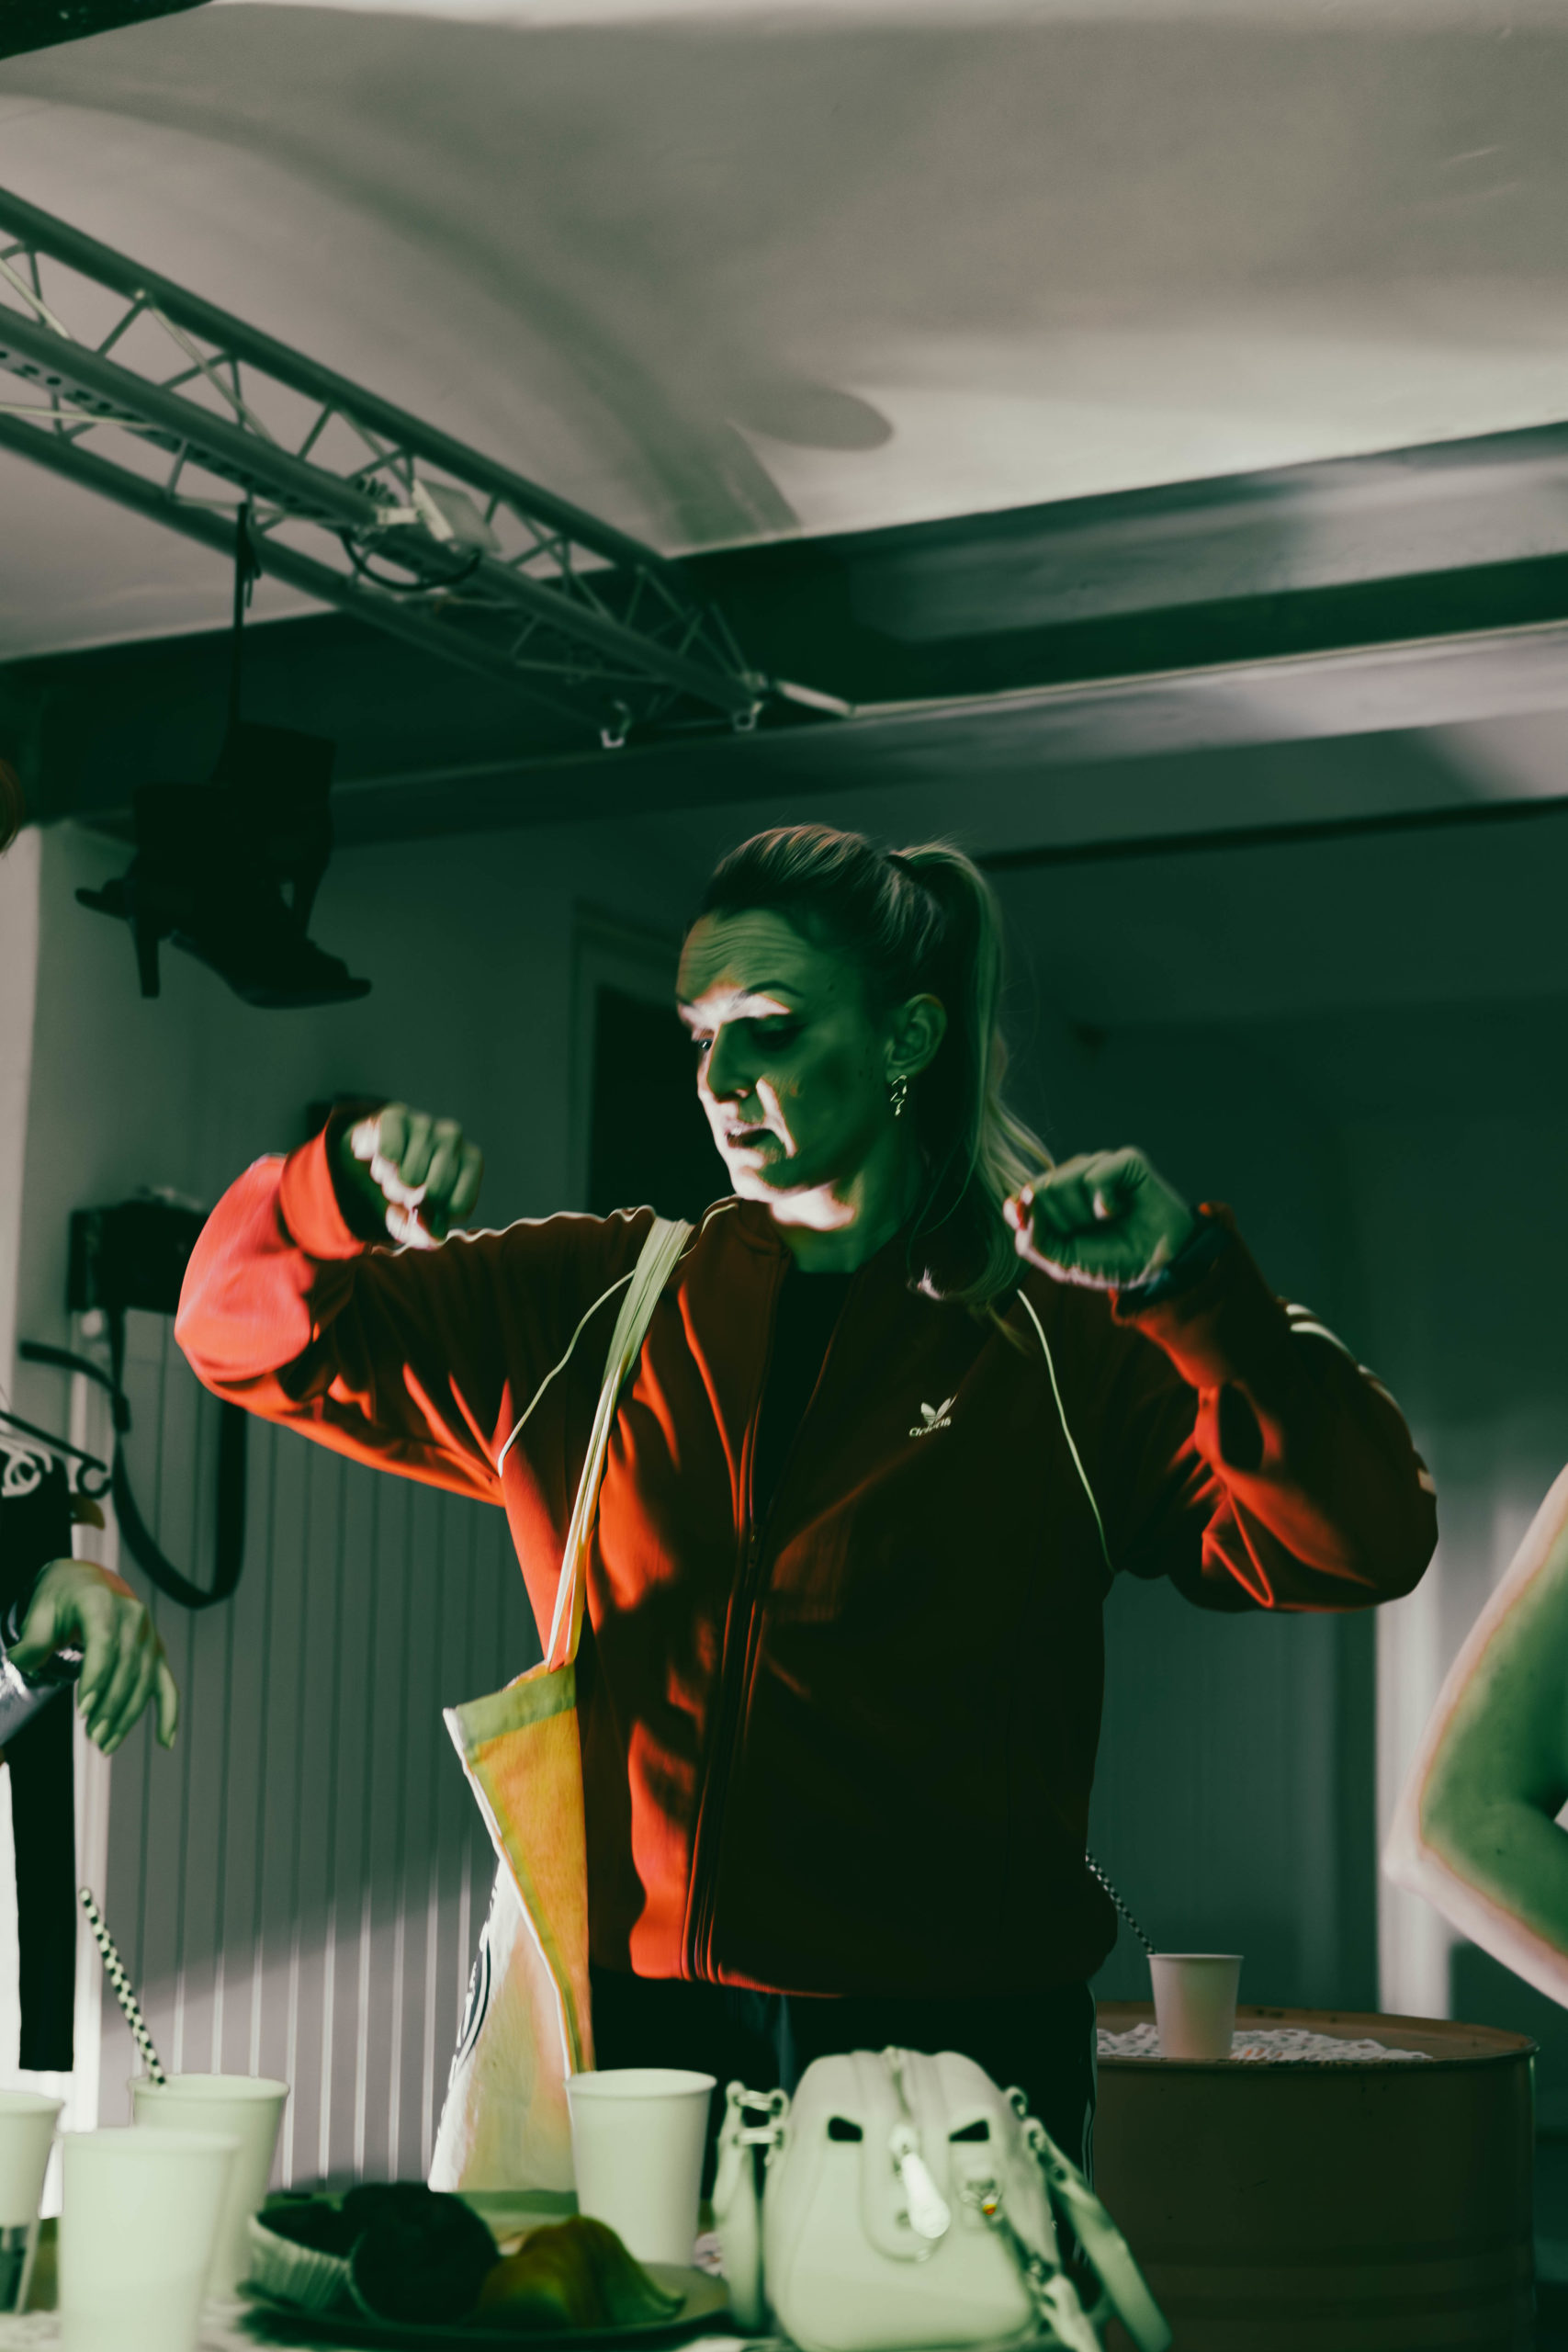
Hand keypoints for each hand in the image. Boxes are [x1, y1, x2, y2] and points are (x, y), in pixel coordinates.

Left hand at [9, 1560, 178, 1753]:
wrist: (87, 1584)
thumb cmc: (61, 1599)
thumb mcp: (40, 1611)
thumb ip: (32, 1638)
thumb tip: (22, 1662)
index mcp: (102, 1603)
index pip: (104, 1643)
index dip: (96, 1678)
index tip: (83, 1710)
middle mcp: (133, 1617)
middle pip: (127, 1667)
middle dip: (110, 1707)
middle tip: (92, 1737)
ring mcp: (148, 1635)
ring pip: (145, 1681)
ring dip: (127, 1716)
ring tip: (105, 1744)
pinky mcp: (156, 1652)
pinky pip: (166, 1684)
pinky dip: (168, 1712)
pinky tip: (165, 1741)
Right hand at [339, 1103, 483, 1246]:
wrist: (371, 1159)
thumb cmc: (405, 1190)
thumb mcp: (418, 1220)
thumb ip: (426, 1234)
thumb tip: (432, 1236)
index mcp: (471, 1162)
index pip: (460, 1204)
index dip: (435, 1215)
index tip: (425, 1206)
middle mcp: (454, 1138)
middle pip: (435, 1190)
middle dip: (411, 1200)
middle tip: (403, 1190)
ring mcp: (426, 1123)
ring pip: (409, 1174)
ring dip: (391, 1183)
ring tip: (391, 1173)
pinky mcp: (396, 1116)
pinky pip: (389, 1152)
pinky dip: (380, 1164)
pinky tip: (381, 1157)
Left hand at [1006, 1148, 1196, 1290]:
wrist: (1159, 1265)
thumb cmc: (1112, 1260)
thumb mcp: (1063, 1263)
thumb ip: (1032, 1240)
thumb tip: (1016, 1207)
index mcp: (1054, 1201)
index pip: (1021, 1198)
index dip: (1022, 1213)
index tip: (1032, 1227)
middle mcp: (1073, 1179)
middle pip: (1039, 1191)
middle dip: (1061, 1223)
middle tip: (1087, 1234)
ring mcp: (1098, 1167)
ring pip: (1062, 1182)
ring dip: (1082, 1215)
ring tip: (1106, 1223)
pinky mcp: (1124, 1162)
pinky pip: (1094, 1175)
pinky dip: (1104, 1203)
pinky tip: (1119, 1211)